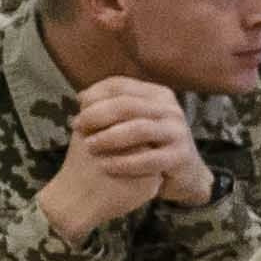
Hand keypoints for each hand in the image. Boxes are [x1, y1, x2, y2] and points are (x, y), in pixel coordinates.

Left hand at [35, 80, 202, 239]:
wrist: (184, 175)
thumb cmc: (150, 145)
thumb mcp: (132, 122)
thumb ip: (110, 108)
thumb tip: (81, 96)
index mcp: (158, 94)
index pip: (120, 85)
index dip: (95, 95)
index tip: (77, 109)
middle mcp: (171, 109)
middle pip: (127, 105)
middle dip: (97, 115)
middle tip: (77, 127)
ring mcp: (179, 133)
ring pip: (139, 129)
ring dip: (109, 138)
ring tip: (88, 147)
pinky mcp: (181, 157)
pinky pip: (149, 159)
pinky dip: (124, 163)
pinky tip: (105, 166)